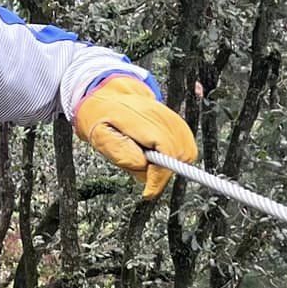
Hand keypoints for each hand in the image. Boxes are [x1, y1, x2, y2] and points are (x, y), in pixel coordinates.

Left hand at [73, 76, 194, 198]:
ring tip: (147, 160)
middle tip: (144, 174)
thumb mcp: (99, 136)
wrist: (108, 96)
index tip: (148, 191)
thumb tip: (144, 165)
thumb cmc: (100, 116)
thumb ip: (120, 152)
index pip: (165, 149)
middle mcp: (162, 115)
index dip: (159, 175)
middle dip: (163, 171)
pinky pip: (186, 146)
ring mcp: (172, 117)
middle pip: (180, 153)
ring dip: (170, 164)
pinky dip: (175, 156)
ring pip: (187, 152)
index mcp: (142, 117)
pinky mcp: (177, 121)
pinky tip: (155, 154)